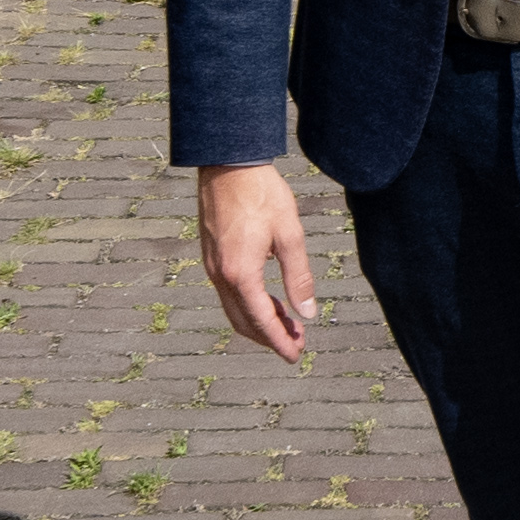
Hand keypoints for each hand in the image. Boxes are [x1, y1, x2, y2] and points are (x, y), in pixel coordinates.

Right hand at [193, 158, 319, 360]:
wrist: (227, 163)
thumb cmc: (261, 194)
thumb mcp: (289, 234)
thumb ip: (298, 277)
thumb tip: (307, 313)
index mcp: (241, 273)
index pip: (261, 321)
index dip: (280, 342)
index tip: (296, 356)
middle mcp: (221, 275)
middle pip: (243, 322)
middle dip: (269, 338)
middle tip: (295, 345)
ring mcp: (213, 266)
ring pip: (234, 309)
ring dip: (259, 322)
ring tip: (287, 324)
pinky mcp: (212, 256)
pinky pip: (229, 292)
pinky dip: (248, 304)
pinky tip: (268, 300)